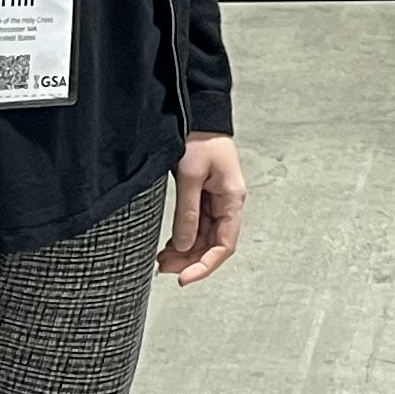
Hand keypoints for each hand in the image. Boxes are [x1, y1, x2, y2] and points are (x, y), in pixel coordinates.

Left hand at [161, 133, 246, 284]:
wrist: (199, 114)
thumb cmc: (200, 139)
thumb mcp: (190, 176)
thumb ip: (188, 213)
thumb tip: (184, 245)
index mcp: (232, 200)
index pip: (224, 245)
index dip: (205, 265)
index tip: (184, 278)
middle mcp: (228, 204)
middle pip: (213, 245)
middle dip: (190, 261)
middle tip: (164, 269)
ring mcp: (217, 202)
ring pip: (204, 238)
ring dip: (185, 252)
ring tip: (162, 261)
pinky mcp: (205, 197)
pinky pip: (197, 225)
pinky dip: (184, 238)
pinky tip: (169, 247)